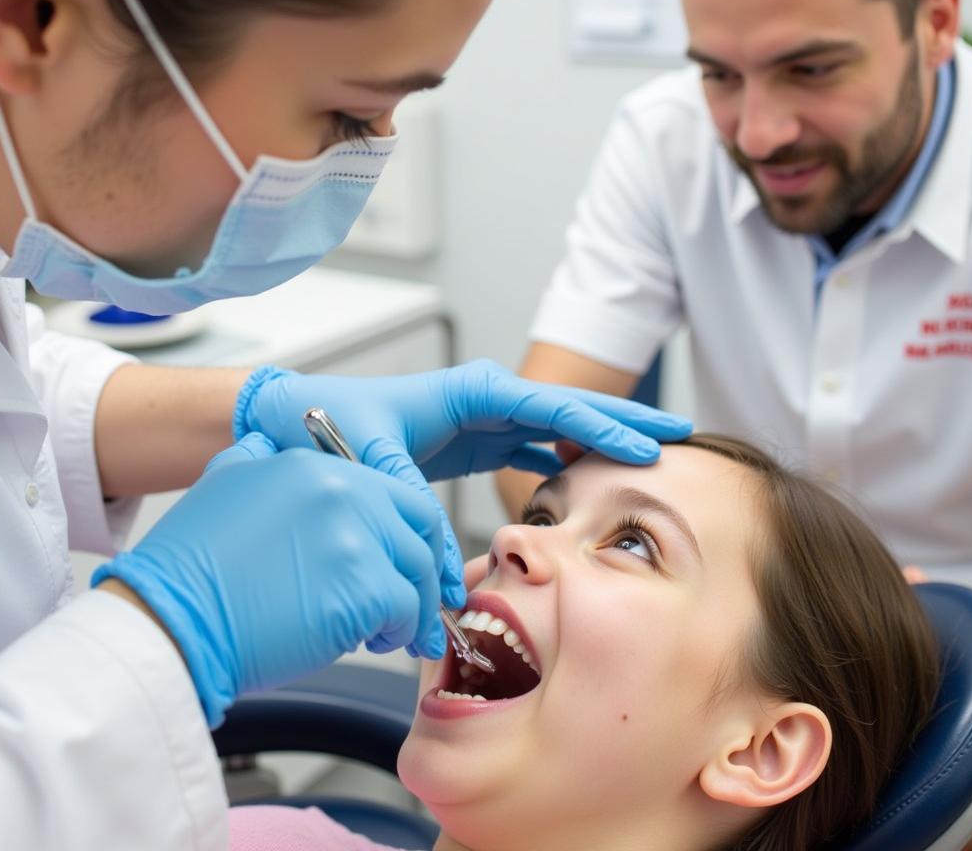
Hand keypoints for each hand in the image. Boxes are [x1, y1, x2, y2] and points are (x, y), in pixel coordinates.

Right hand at [92, 433, 445, 726]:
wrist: (168, 621)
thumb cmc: (188, 569)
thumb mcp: (222, 482)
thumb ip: (257, 458)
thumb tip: (267, 444)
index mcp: (316, 466)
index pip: (394, 490)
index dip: (405, 529)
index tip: (403, 558)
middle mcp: (344, 491)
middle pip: (418, 525)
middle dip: (423, 565)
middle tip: (415, 598)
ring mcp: (357, 538)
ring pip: (417, 570)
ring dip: (412, 605)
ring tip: (391, 629)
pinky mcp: (366, 588)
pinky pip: (406, 610)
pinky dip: (399, 630)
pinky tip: (375, 641)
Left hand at [236, 359, 692, 601]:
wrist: (290, 415)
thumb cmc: (324, 420)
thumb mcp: (370, 460)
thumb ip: (410, 514)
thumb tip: (444, 579)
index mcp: (469, 390)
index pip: (551, 408)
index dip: (604, 427)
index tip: (651, 446)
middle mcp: (483, 399)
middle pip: (569, 411)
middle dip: (624, 423)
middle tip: (681, 437)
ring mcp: (480, 420)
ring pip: (556, 431)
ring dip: (600, 444)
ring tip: (647, 461)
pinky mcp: (471, 441)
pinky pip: (531, 449)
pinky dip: (562, 463)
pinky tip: (586, 484)